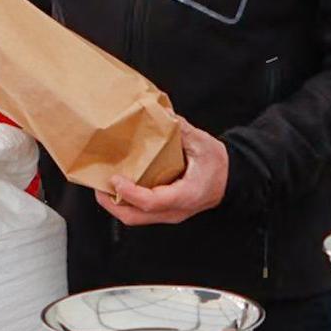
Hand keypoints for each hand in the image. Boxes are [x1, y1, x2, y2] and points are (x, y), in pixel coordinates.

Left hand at [95, 119, 229, 226]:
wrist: (233, 178)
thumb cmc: (218, 163)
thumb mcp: (202, 143)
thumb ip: (182, 129)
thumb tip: (163, 112)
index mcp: (186, 195)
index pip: (151, 202)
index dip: (129, 193)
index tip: (115, 179)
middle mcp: (175, 211)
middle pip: (136, 217)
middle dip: (112, 203)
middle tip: (98, 185)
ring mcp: (170, 214)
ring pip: (136, 218)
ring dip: (116, 204)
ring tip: (103, 185)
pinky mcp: (166, 212)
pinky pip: (141, 213)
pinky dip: (126, 202)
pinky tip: (119, 186)